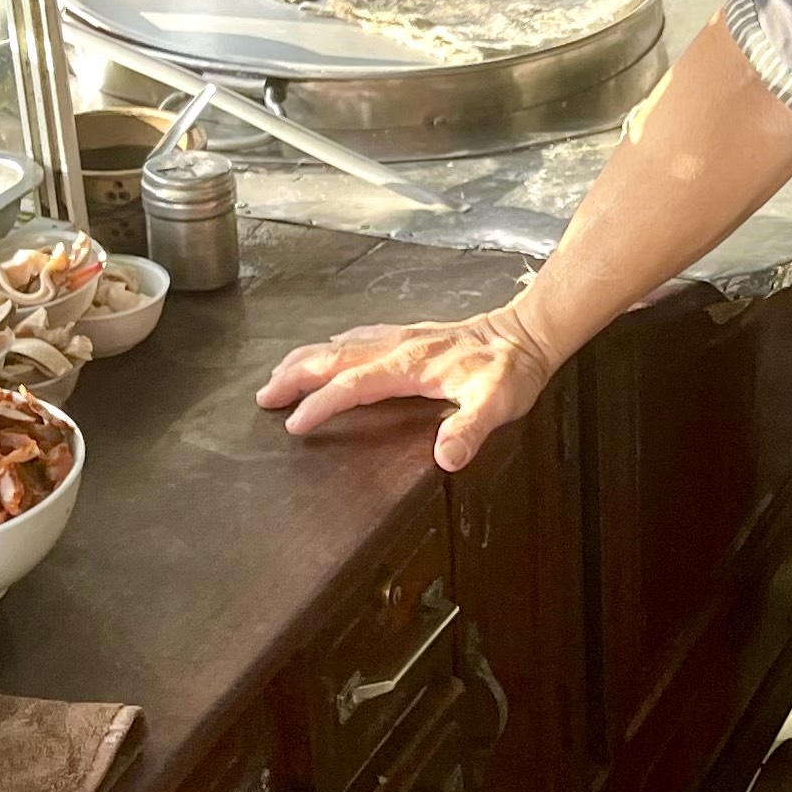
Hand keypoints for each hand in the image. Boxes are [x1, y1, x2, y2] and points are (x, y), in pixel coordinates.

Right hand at [256, 306, 557, 472]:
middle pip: (331, 358)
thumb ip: (470, 429)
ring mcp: (400, 338)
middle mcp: (397, 348)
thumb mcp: (498, 403)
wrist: (527, 334)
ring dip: (305, 360)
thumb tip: (445, 457)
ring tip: (277, 377)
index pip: (353, 385)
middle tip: (264, 397)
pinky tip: (326, 350)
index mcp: (409, 366)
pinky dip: (331, 347)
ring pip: (339, 345)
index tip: (295, 424)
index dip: (321, 404)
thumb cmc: (511, 370)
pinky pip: (358, 338)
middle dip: (294, 376)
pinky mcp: (408, 336)